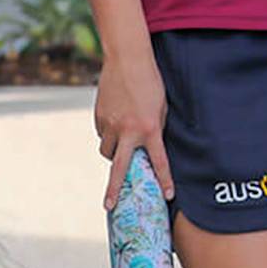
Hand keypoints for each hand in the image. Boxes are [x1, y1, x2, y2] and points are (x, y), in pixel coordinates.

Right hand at [95, 53, 172, 209]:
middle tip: (109, 206)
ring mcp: (110, 125)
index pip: (159, 161)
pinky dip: (108, 134)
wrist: (127, 61)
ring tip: (121, 140)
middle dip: (114, 189)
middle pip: (119, 168)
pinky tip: (115, 118)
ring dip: (113, 152)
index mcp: (150, 128)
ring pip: (107, 151)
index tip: (168, 196)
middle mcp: (129, 130)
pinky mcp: (98, 118)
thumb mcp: (160, 107)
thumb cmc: (150, 83)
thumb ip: (155, 128)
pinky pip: (102, 135)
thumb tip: (145, 148)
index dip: (165, 179)